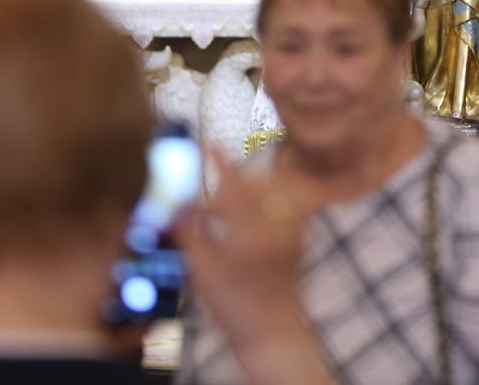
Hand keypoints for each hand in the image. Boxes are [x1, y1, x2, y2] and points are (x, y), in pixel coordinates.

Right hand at [175, 149, 309, 344]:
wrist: (274, 334)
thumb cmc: (236, 308)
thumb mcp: (203, 270)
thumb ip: (191, 232)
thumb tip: (176, 205)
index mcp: (253, 230)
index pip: (233, 185)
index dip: (217, 162)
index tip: (207, 144)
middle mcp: (280, 224)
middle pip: (262, 181)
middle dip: (239, 170)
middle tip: (219, 163)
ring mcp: (296, 230)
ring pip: (279, 189)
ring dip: (256, 182)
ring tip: (233, 188)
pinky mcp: (302, 239)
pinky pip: (290, 204)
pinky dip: (271, 197)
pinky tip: (251, 209)